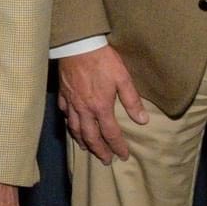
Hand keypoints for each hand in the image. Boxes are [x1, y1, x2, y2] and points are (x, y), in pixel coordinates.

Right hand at [57, 44, 146, 163]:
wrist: (78, 45)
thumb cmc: (103, 60)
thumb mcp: (123, 78)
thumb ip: (132, 101)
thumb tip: (142, 120)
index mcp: (101, 106)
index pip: (110, 134)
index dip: (117, 146)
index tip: (123, 156)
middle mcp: (84, 109)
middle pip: (91, 136)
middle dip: (99, 150)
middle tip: (106, 160)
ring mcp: (72, 102)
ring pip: (75, 128)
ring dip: (82, 141)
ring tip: (87, 149)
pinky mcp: (63, 94)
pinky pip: (65, 114)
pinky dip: (69, 123)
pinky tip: (72, 125)